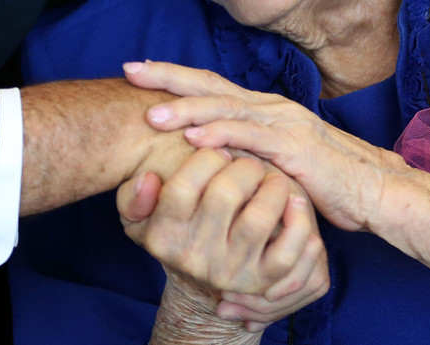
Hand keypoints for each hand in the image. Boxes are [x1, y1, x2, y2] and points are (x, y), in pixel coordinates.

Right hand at [118, 148, 328, 331]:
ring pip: (258, 219)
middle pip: (224, 195)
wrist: (200, 279)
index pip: (181, 187)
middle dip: (241, 165)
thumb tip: (148, 178)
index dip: (204, 158)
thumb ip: (133, 196)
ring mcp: (230, 272)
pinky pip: (287, 251)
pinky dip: (297, 220)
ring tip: (270, 175)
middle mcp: (194, 259)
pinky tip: (292, 199)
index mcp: (162, 237)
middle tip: (247, 160)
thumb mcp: (139, 216)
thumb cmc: (174, 229)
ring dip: (271, 185)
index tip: (218, 149)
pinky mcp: (262, 281)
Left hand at [125, 61, 411, 231]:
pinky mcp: (293, 146)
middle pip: (209, 85)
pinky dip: (219, 135)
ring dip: (185, 109)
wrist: (372, 190)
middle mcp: (268, 107)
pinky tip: (193, 138)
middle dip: (168, 77)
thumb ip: (245, 151)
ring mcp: (281, 123)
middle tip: (130, 71)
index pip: (210, 85)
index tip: (138, 71)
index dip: (174, 77)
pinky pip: (249, 137)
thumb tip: (211, 154)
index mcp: (262, 108)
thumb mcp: (274, 162)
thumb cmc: (323, 180)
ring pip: (224, 108)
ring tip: (151, 113)